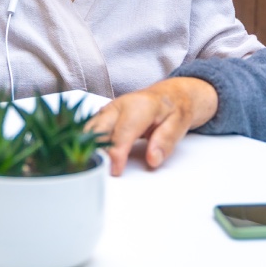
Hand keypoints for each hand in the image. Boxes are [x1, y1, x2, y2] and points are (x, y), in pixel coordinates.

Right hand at [85, 77, 218, 175]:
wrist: (169, 95)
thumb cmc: (173, 109)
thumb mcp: (179, 124)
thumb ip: (165, 141)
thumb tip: (152, 158)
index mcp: (140, 105)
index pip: (123, 131)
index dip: (116, 152)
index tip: (115, 170)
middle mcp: (120, 105)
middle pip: (99, 128)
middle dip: (96, 150)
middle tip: (99, 171)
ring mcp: (109, 109)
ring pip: (90, 128)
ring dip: (87, 147)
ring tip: (89, 167)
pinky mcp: (103, 115)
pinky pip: (90, 129)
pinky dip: (86, 142)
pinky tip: (88, 157)